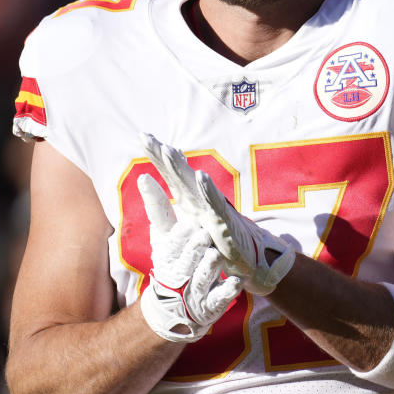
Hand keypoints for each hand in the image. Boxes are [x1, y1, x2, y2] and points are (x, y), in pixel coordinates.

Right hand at [137, 173, 242, 341]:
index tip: (188, 224)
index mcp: (167, 257)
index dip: (179, 236)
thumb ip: (157, 208)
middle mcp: (180, 275)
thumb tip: (143, 176)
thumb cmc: (171, 260)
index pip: (171, 245)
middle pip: (187, 261)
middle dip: (194, 249)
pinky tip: (236, 283)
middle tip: (204, 235)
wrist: (173, 309)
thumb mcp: (163, 236)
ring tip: (215, 256)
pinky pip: (221, 299)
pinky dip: (228, 291)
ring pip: (203, 278)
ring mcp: (195, 293)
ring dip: (209, 267)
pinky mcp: (211, 306)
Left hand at [139, 133, 295, 295]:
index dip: (157, 157)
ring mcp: (213, 209)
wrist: (250, 257)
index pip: (171, 175)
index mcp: (190, 199)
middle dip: (163, 156)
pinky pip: (216, 205)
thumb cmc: (221, 235)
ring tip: (168, 151)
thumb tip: (160, 174)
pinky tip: (201, 176)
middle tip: (146, 138)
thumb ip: (177, 197)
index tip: (143, 137)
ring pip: (194, 185)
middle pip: (179, 175)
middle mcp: (201, 200)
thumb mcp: (192, 218)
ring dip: (181, 168)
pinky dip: (208, 191)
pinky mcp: (225, 223)